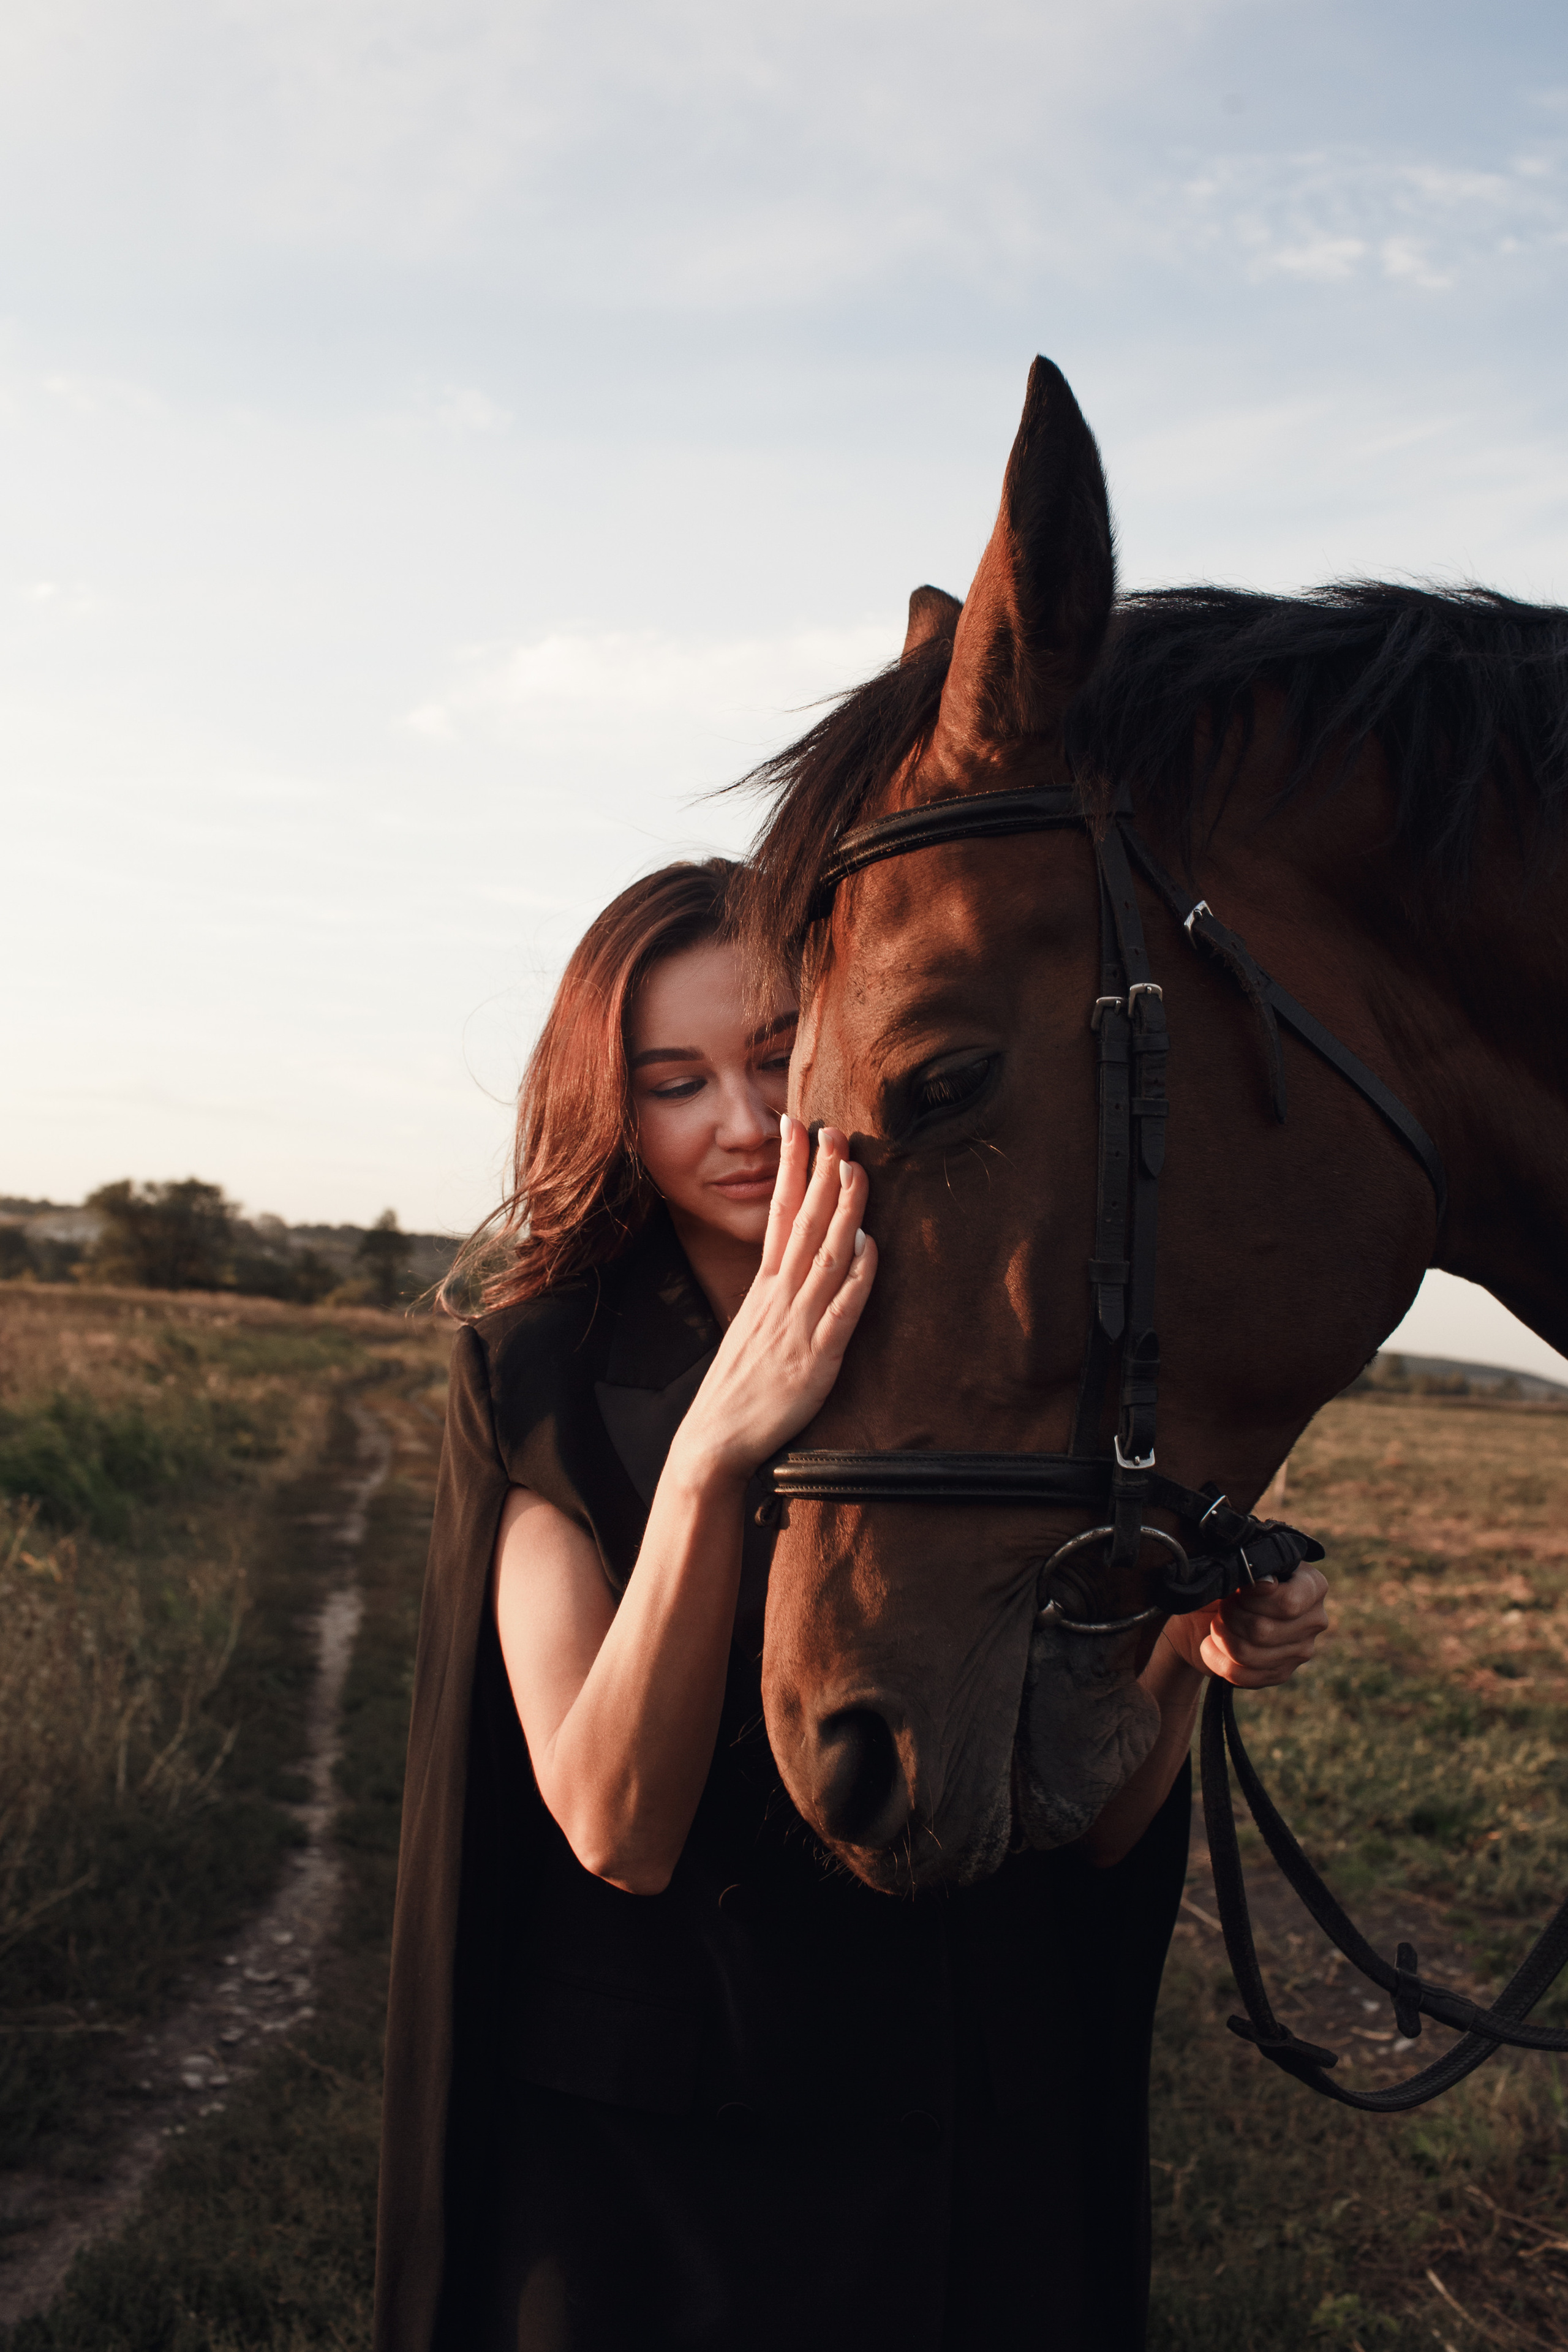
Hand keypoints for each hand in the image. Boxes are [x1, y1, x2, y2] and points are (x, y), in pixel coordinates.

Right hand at [670, 1118, 876, 1488]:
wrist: (713, 1440)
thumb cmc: (737, 1388)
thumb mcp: (752, 1328)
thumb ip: (777, 1294)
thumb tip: (804, 1260)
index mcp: (763, 1288)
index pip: (777, 1213)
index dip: (790, 1168)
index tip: (796, 1126)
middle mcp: (778, 1298)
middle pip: (802, 1223)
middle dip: (820, 1174)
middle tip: (834, 1130)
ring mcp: (797, 1325)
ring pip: (825, 1256)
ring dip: (843, 1211)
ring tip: (856, 1169)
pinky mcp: (817, 1359)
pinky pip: (842, 1310)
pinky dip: (858, 1277)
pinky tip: (872, 1247)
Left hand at [1158, 1566, 1330, 1687]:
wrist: (1210, 1609)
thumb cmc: (1228, 1580)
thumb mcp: (1237, 1565)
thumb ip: (1251, 1569)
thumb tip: (1266, 1583)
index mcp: (1313, 1585)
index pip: (1288, 1602)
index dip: (1251, 1599)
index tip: (1235, 1589)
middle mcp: (1314, 1619)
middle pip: (1262, 1630)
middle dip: (1229, 1617)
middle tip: (1221, 1606)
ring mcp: (1300, 1650)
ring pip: (1248, 1654)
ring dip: (1221, 1637)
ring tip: (1216, 1624)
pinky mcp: (1281, 1672)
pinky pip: (1242, 1675)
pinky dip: (1217, 1660)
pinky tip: (1211, 1645)